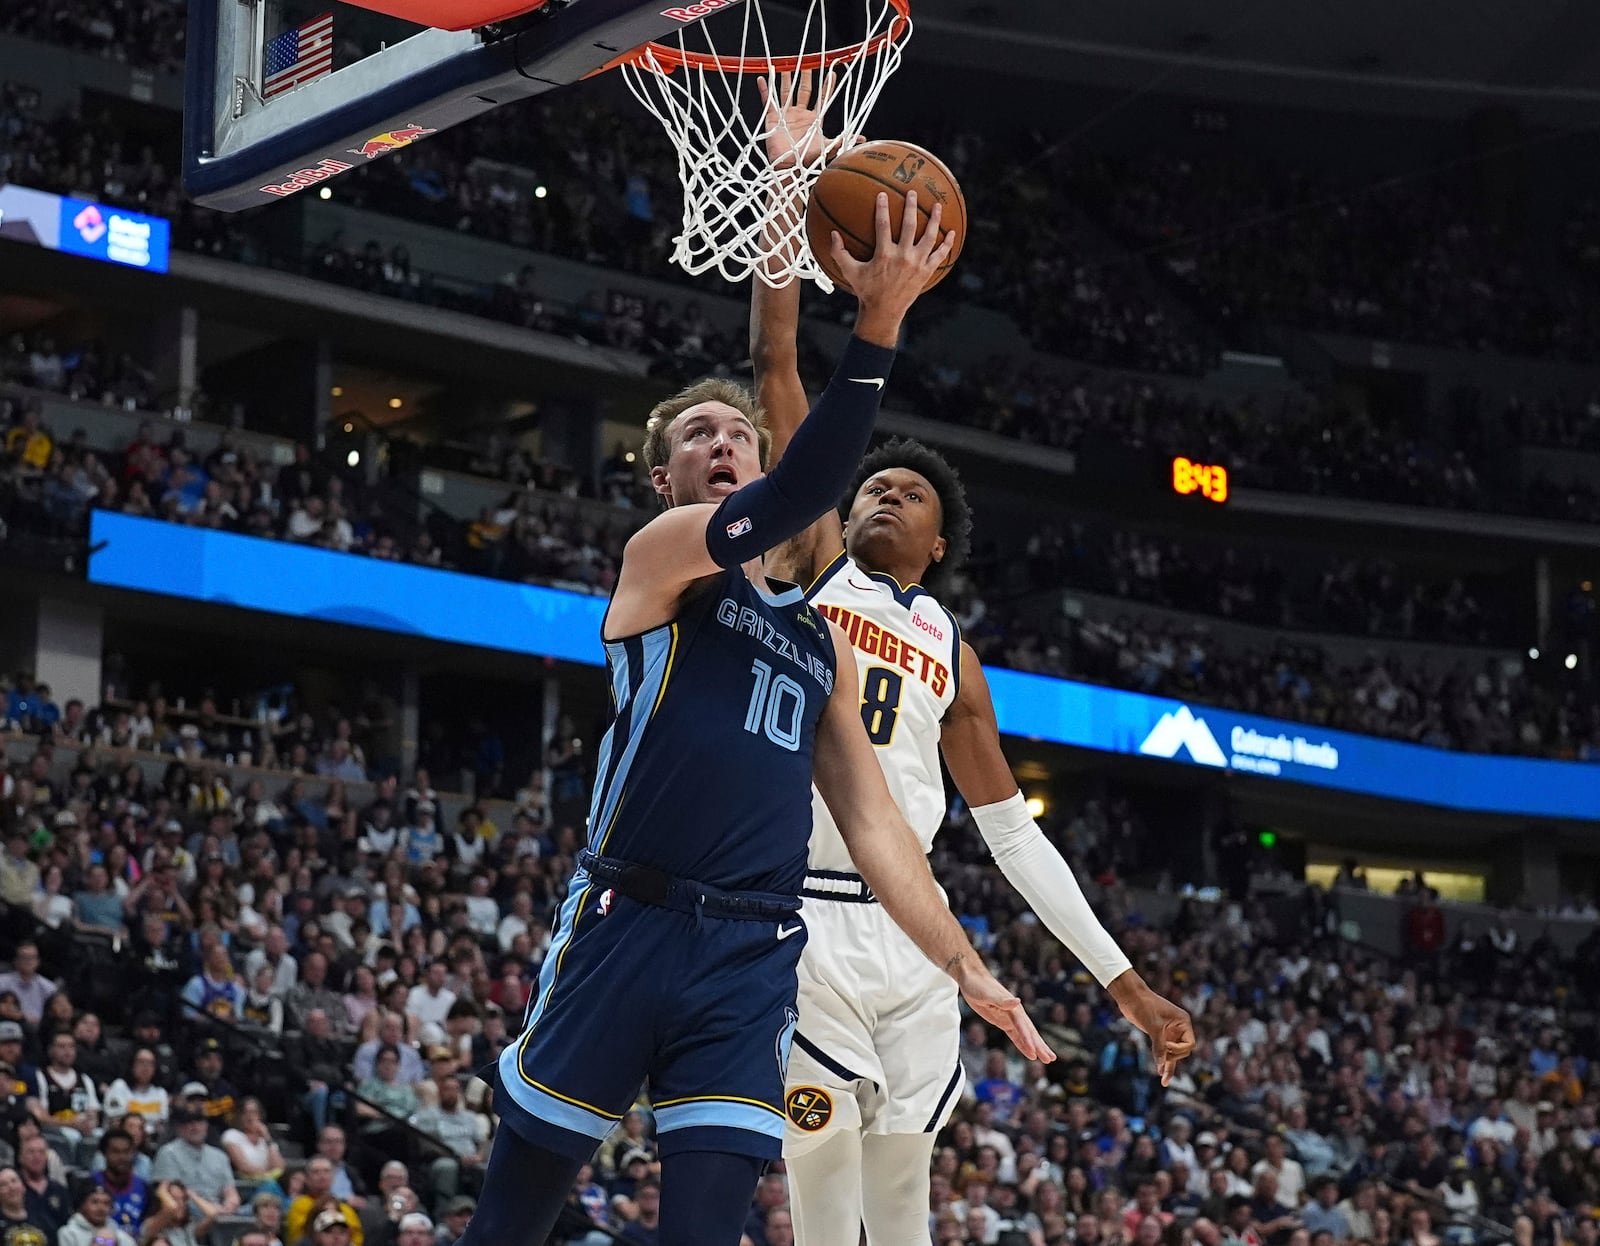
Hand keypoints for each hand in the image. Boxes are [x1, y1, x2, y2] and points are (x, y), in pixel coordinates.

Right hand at [756, 70, 841, 169]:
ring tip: (785, 65)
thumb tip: (863, 139)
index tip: (832, 72)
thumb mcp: (829, 147)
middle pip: (804, 90)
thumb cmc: (808, 159)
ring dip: (786, 79)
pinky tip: (762, 79)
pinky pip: (768, 101)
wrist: (789, 167)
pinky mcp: (772, 118)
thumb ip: (844, 141)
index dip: (827, 86)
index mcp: (814, 119)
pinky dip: (764, 90)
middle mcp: (800, 114)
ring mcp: (786, 115)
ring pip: (786, 92)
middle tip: (807, 62)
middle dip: (806, 76)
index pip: (822, 98)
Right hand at [835, 191, 955, 340]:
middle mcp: (903, 257)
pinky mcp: (926, 272)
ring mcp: (917, 265)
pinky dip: (947, 244)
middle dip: (911, 207)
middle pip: (910, 226)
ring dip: (935, 220)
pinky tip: (952, 233)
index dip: (882, 208)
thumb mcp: (850, 272)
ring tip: (938, 207)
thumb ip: (839, 253)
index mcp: (884, 255)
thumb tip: (832, 234)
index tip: (882, 195)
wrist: (884, 312)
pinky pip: (940, 255)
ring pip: (929, 237)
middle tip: (912, 193)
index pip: (883, 225)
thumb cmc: (866, 291)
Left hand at [954, 960, 1054, 1063]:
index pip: (1023, 1027)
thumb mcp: (988, 993)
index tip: (1035, 1053)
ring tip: (1047, 1059)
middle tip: (1051, 1059)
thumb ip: (1003, 1000)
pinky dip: (1022, 1044)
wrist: (972, 978)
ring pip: (1025, 1036)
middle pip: (1030, 1032)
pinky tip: (1029, 1053)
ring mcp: (1009, 1018)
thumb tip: (1018, 1001)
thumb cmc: (979, 985)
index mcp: (1013, 1008)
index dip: (1028, 1040)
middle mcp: (1015, 1013)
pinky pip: (1015, 1035)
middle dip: (1040, 1046)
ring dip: (1035, 1047)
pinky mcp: (1002, 1021)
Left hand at [1110, 975, 1194, 1084]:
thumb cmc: (1144, 1006)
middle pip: (1182, 1050)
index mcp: (1183, 1022)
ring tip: (1164, 1080)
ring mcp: (1169, 1032)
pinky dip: (1162, 1061)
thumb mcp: (1153, 1026)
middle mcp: (1178, 1027)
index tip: (1166, 1045)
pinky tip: (1160, 1073)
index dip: (1178, 1049)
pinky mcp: (1159, 1035)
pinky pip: (1164, 1051)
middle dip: (1172, 1056)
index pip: (1189, 1043)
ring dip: (1168, 1065)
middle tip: (1161, 1056)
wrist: (1130, 996)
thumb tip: (1161, 1065)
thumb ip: (1159, 1046)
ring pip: (1172, 1053)